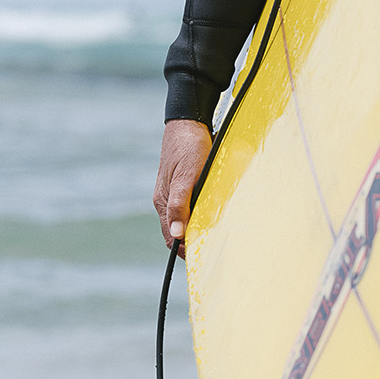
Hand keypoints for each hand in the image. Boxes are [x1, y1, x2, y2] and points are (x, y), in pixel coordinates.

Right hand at [154, 119, 213, 252]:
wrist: (189, 121)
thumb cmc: (189, 146)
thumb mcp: (186, 176)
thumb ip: (180, 204)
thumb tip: (176, 234)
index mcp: (163, 202)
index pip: (171, 238)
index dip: (184, 251)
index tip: (202, 257)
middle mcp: (166, 200)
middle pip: (176, 232)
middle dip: (192, 243)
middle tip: (214, 250)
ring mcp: (174, 192)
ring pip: (184, 220)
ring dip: (198, 229)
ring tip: (216, 236)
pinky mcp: (184, 184)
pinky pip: (190, 207)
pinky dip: (200, 215)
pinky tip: (213, 215)